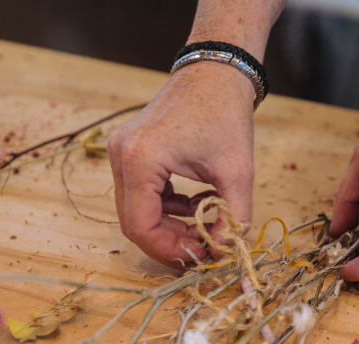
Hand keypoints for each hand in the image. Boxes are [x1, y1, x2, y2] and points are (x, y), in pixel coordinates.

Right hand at [108, 63, 255, 268]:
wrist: (215, 71)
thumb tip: (222, 255)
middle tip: (202, 246)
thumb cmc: (226, 114)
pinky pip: (139, 194)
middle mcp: (120, 155)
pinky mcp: (127, 150)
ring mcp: (119, 151)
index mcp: (141, 160)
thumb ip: (233, 219)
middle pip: (133, 221)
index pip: (139, 226)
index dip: (168, 250)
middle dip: (168, 240)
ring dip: (168, 225)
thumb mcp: (238, 174)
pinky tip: (195, 203)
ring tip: (204, 223)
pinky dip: (166, 207)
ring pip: (135, 210)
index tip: (198, 256)